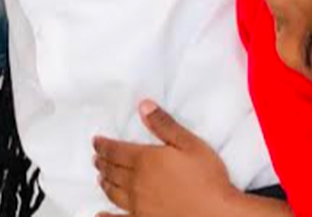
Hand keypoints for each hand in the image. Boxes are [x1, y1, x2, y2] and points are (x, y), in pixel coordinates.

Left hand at [94, 102, 234, 216]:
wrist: (215, 214)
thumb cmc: (207, 177)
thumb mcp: (189, 143)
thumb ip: (164, 125)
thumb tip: (143, 105)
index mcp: (146, 160)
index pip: (117, 151)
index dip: (104, 145)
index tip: (96, 141)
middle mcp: (136, 183)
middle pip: (113, 171)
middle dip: (103, 162)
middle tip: (96, 158)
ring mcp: (138, 206)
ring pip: (114, 192)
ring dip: (105, 183)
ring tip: (100, 178)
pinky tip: (100, 215)